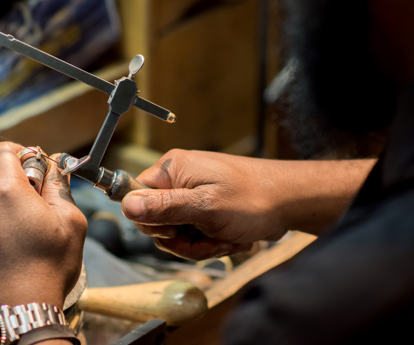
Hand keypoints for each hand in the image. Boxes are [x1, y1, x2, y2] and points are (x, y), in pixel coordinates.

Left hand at [0, 142, 86, 312]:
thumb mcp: (70, 221)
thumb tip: (53, 167)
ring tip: (13, 222)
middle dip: (7, 175)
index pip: (1, 149)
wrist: (16, 310)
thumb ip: (58, 184)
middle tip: (29, 197)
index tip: (32, 167)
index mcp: (3, 188)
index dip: (20, 154)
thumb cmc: (46, 269)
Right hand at [121, 150, 283, 259]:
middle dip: (183, 240)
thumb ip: (164, 208)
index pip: (136, 198)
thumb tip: (126, 205)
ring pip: (177, 234)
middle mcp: (179, 179)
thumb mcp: (205, 207)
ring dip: (201, 244)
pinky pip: (194, 234)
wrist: (288, 201)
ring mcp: (192, 194)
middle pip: (157, 223)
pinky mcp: (204, 208)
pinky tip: (232, 238)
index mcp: (173, 169)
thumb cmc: (253, 199)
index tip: (176, 229)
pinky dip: (212, 242)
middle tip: (208, 237)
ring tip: (226, 238)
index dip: (153, 222)